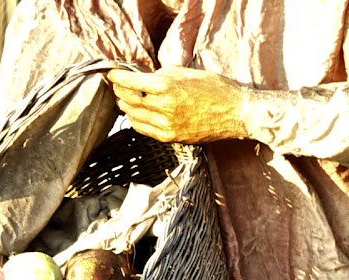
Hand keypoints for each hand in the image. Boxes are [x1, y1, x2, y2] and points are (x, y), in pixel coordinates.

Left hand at [107, 66, 246, 143]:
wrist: (235, 113)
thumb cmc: (215, 89)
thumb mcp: (187, 73)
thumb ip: (163, 75)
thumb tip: (146, 78)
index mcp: (167, 88)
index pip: (132, 83)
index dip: (118, 78)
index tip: (112, 74)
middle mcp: (164, 108)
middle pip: (130, 100)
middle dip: (120, 92)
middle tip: (116, 86)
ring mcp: (167, 126)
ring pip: (135, 117)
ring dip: (126, 107)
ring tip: (123, 100)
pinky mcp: (172, 138)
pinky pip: (145, 130)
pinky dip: (136, 121)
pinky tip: (135, 115)